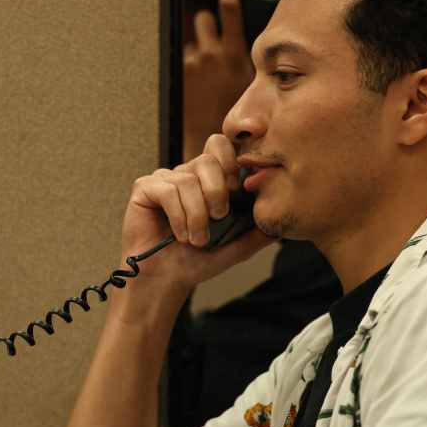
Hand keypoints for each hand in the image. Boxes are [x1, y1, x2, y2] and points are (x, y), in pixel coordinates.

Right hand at [120, 134, 272, 293]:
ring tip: (197, 238)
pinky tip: (180, 234)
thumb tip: (281, 224)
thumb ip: (257, 233)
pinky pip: (167, 190)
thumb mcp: (235, 247)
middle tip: (218, 218)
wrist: (167, 279)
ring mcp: (164, 179)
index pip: (220, 147)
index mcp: (207, 180)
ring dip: (197, 214)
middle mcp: (186, 175)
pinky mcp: (145, 188)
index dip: (230, 162)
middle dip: (217, 191)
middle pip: (207, 160)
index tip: (235, 190)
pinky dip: (179, 216)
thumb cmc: (195, 261)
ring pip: (188, 180)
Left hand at [183, 0, 256, 162]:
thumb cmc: (232, 112)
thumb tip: (247, 39)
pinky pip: (182, 56)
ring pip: (190, 38)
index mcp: (234, 53)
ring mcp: (192, 62)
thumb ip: (243, 56)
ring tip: (203, 72)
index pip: (230, 7)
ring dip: (196, 46)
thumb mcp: (248, 79)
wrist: (208, 138)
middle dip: (206, 29)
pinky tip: (194, 83)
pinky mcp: (178, 72)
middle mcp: (212, 53)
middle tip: (211, 50)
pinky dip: (188, 64)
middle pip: (203, 18)